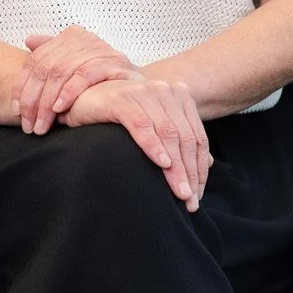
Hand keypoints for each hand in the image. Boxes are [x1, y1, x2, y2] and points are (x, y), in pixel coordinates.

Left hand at [13, 25, 137, 134]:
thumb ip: (51, 56)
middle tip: (28, 124)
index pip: (36, 60)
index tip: (16, 111)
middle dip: (33, 99)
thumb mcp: (74, 70)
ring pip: (62, 72)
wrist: (141, 92)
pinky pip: (85, 74)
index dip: (21, 86)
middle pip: (46, 67)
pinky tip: (60, 109)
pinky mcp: (115, 63)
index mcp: (71, 37)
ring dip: (47, 102)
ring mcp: (101, 49)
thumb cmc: (104, 83)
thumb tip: (29, 40)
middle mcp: (85, 38)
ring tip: (42, 124)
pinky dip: (70, 92)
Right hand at [61, 75, 212, 211]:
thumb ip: (178, 139)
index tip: (198, 195)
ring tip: (180, 192)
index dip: (200, 168)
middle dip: (190, 173)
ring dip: (176, 167)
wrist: (84, 96)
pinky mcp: (122, 100)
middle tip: (190, 201)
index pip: (196, 137)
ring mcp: (144, 93)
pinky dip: (153, 146)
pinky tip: (162, 164)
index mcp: (177, 97)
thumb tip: (208, 163)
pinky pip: (142, 125)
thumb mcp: (154, 124)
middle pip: (185, 138)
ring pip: (168, 134)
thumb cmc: (119, 114)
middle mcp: (164, 91)